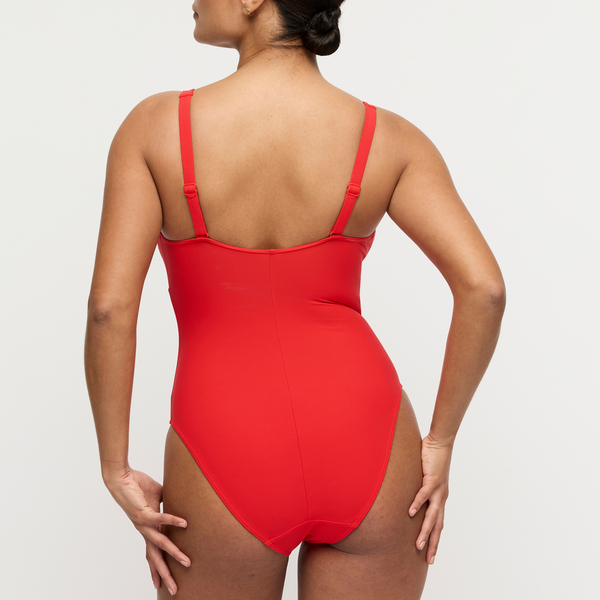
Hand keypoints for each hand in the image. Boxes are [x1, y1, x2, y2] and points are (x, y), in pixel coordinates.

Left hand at [103, 466, 189, 594]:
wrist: (121, 477)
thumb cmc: (137, 485)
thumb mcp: (157, 496)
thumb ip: (167, 501)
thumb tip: (180, 498)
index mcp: (147, 528)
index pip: (152, 553)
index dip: (157, 569)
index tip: (160, 584)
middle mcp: (144, 530)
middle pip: (155, 557)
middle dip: (165, 574)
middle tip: (174, 590)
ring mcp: (142, 523)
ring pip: (160, 543)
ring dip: (173, 553)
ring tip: (186, 562)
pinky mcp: (142, 512)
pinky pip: (160, 519)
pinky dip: (172, 521)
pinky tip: (184, 524)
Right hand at [408, 434, 451, 564]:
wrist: (441, 442)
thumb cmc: (432, 457)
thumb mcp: (425, 477)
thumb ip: (418, 486)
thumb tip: (406, 492)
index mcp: (440, 498)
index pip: (439, 524)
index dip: (435, 540)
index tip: (430, 555)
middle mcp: (441, 497)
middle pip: (438, 525)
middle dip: (432, 544)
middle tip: (428, 560)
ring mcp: (438, 489)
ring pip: (432, 515)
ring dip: (425, 531)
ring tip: (418, 544)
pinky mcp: (432, 478)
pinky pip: (424, 494)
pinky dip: (417, 504)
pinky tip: (410, 513)